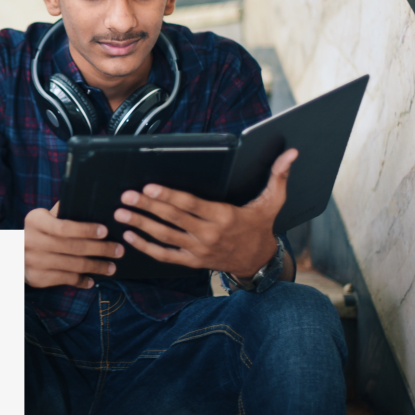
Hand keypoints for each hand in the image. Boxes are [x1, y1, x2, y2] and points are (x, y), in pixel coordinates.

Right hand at [25, 202, 123, 288]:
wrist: (13, 255)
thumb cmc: (38, 232)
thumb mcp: (44, 218)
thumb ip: (62, 211)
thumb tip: (90, 203)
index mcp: (35, 221)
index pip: (63, 227)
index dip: (86, 230)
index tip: (106, 231)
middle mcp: (32, 241)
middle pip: (72, 247)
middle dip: (100, 249)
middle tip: (118, 250)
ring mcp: (34, 262)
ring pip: (72, 265)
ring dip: (96, 267)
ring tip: (111, 267)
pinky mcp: (38, 278)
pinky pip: (66, 279)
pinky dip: (82, 280)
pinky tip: (93, 279)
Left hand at [113, 149, 297, 278]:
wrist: (258, 261)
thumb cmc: (261, 226)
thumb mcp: (273, 202)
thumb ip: (278, 176)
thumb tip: (292, 153)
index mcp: (224, 217)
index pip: (191, 205)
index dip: (169, 197)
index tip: (150, 187)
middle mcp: (209, 234)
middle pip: (173, 219)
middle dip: (148, 207)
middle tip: (127, 195)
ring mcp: (198, 250)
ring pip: (165, 236)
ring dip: (141, 224)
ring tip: (122, 212)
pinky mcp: (191, 262)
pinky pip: (165, 255)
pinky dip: (146, 247)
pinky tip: (129, 236)